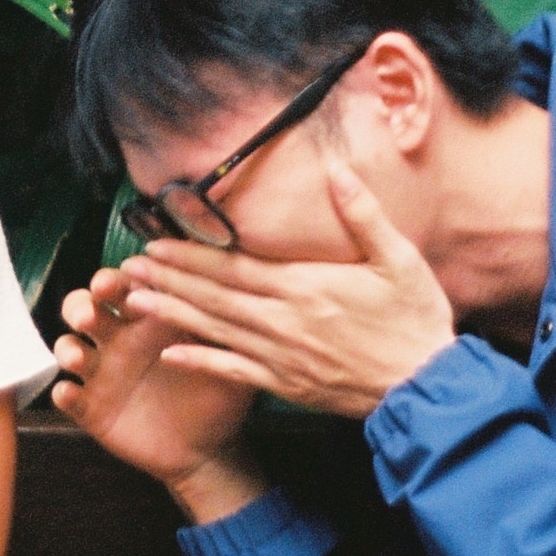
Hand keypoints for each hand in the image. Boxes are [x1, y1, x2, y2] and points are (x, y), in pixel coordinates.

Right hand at [51, 264, 264, 522]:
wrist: (206, 452)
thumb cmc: (219, 398)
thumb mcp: (229, 361)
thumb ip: (223, 330)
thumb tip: (225, 292)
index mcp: (151, 320)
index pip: (127, 287)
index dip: (118, 279)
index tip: (122, 279)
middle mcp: (120, 339)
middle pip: (87, 307)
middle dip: (81, 304)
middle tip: (89, 314)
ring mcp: (102, 373)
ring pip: (68, 346)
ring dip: (67, 347)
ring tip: (78, 357)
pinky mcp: (91, 408)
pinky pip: (68, 396)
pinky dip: (64, 393)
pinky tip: (68, 393)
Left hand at [120, 153, 459, 421]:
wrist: (425, 384)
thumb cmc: (414, 319)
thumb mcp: (398, 259)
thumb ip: (363, 216)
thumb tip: (338, 170)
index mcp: (305, 288)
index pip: (235, 267)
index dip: (192, 256)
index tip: (158, 243)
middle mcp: (283, 321)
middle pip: (215, 297)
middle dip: (170, 281)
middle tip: (129, 267)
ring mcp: (281, 356)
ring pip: (216, 331)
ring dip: (173, 315)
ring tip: (134, 301)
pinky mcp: (287, 384)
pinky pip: (234, 372)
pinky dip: (201, 362)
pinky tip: (170, 354)